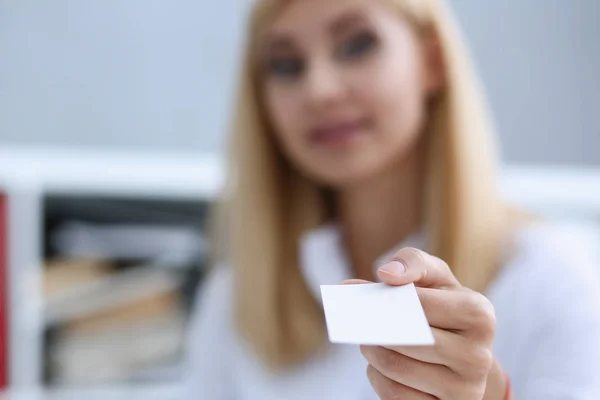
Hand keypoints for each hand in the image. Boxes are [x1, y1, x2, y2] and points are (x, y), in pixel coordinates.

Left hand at [352, 248, 506, 399]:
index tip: (359, 295)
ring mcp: (464, 390)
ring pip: (394, 366)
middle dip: (374, 326)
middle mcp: (478, 356)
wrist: (466, 358)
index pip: (418, 304)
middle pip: (404, 338)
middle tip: (358, 318)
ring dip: (372, 350)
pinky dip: (379, 377)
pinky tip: (382, 366)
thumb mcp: (436, 278)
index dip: (385, 298)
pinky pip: (394, 395)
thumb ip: (413, 263)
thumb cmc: (444, 308)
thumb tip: (386, 273)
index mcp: (479, 314)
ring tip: (370, 339)